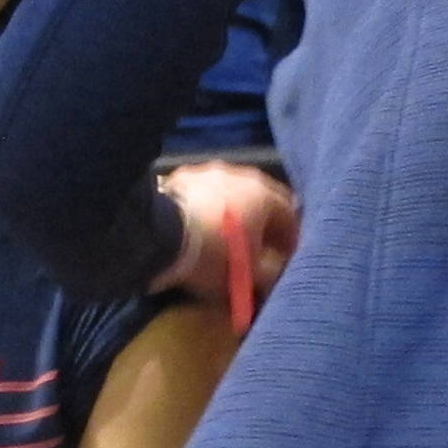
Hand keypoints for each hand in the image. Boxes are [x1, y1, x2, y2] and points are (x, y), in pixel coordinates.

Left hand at [153, 161, 298, 305]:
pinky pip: (202, 195)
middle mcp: (239, 174)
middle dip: (261, 225)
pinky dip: (206, 210)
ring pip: (230, 195)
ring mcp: (207, 172)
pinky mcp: (179, 177)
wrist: (157, 235)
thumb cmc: (212, 255)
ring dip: (233, 215)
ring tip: (224, 238)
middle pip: (260, 201)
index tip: (285, 260)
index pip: (290, 215)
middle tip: (257, 248)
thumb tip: (274, 275)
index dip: (290, 240)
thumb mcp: (247, 275)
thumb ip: (269, 274)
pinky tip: (198, 228)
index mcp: (264, 193)